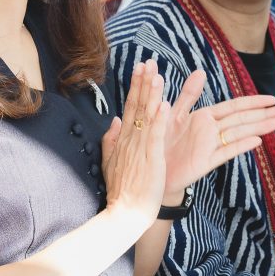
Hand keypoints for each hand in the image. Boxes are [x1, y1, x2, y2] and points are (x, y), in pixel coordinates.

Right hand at [101, 61, 170, 223]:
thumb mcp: (110, 162)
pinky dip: (159, 119)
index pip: (130, 107)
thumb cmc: (121, 191)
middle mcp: (130, 140)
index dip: (136, 86)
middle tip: (148, 61)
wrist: (122, 214)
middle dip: (143, 82)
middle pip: (137, 105)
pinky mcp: (150, 159)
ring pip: (147, 116)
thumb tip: (114, 120)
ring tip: (156, 74)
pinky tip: (164, 103)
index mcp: (123, 139)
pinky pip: (155, 135)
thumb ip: (111, 140)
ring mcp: (140, 148)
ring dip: (152, 93)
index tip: (140, 68)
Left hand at [160, 70, 274, 201]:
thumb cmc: (161, 140)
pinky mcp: (206, 161)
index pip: (234, 106)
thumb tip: (201, 71)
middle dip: (265, 113)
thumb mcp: (173, 113)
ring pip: (239, 134)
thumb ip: (188, 94)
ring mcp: (210, 146)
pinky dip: (241, 146)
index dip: (253, 102)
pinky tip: (257, 141)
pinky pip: (226, 152)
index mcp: (205, 116)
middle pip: (242, 119)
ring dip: (259, 127)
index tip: (273, 98)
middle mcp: (211, 130)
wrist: (153, 168)